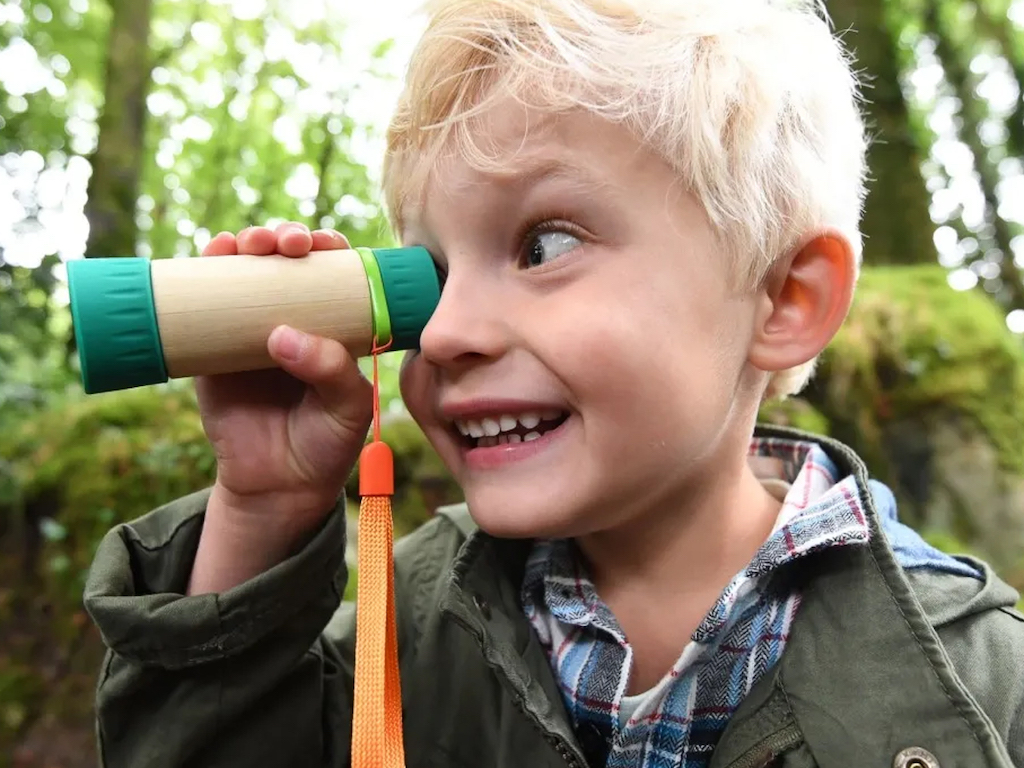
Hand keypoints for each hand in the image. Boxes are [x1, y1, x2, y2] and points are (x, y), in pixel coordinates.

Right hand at [195, 222, 372, 531]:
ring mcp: (249, 329)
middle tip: (286, 243)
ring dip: (243, 244)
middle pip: (286, 261)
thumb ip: (331, 371)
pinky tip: (210, 255)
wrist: (278, 486)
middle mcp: (291, 317)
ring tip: (247, 245)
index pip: (333, 272)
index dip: (328, 248)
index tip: (325, 244)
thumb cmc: (325, 443)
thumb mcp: (347, 408)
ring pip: (244, 273)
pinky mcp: (211, 349)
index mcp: (334, 325)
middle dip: (284, 237)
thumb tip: (281, 335)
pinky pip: (202, 305)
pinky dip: (202, 273)